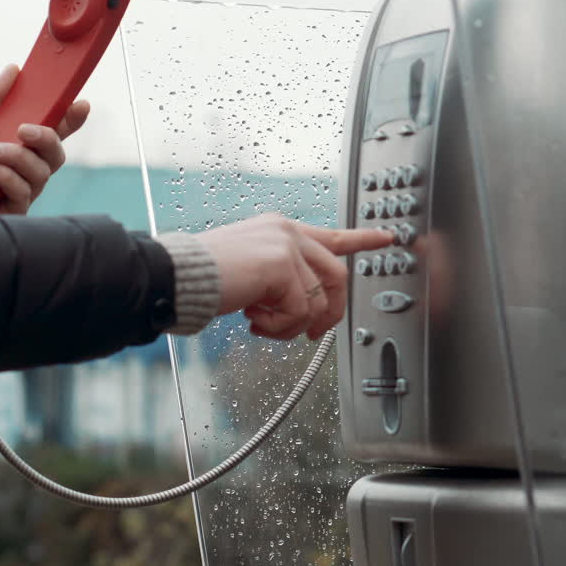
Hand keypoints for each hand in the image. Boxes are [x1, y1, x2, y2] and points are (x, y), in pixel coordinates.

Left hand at [0, 64, 90, 214]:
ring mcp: (17, 191)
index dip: (70, 120)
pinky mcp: (11, 212)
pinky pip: (24, 191)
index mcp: (14, 145)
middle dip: (46, 137)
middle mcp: (20, 169)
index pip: (51, 132)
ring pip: (41, 172)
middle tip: (24, 130)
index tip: (80, 104)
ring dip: (14, 157)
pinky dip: (4, 176)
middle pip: (56, 154)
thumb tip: (13, 70)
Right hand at [194, 214, 394, 340]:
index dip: (362, 238)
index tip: (387, 237)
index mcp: (281, 231)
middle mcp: (287, 232)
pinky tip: (252, 321)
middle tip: (310, 335)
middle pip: (336, 276)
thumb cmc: (205, 278)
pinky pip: (299, 312)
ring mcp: (286, 246)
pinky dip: (277, 327)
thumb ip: (281, 279)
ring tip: (263, 325)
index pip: (332, 235)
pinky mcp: (281, 265)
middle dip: (328, 313)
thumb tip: (305, 311)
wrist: (178, 276)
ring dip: (293, 324)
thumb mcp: (251, 272)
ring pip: (318, 299)